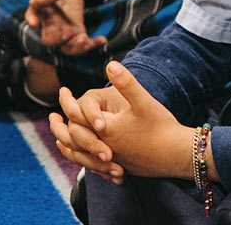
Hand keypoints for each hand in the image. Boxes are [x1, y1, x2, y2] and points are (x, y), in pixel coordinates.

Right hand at [25, 0, 107, 54]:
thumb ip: (35, 4)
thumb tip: (33, 21)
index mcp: (48, 25)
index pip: (49, 39)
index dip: (56, 39)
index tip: (66, 35)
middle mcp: (58, 33)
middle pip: (64, 47)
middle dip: (72, 46)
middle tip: (79, 39)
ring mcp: (69, 33)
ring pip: (74, 47)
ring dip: (82, 47)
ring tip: (88, 42)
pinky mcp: (79, 32)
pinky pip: (87, 42)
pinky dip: (95, 43)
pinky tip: (102, 40)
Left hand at [54, 62, 195, 180]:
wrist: (178, 155)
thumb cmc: (162, 127)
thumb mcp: (144, 101)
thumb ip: (126, 83)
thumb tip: (111, 63)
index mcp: (106, 128)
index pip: (77, 115)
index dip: (67, 101)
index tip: (62, 90)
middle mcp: (104, 146)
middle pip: (71, 138)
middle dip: (58, 127)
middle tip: (52, 118)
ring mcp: (112, 160)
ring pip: (79, 156)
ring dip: (66, 146)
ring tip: (59, 140)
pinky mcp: (120, 167)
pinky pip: (92, 167)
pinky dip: (82, 159)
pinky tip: (84, 157)